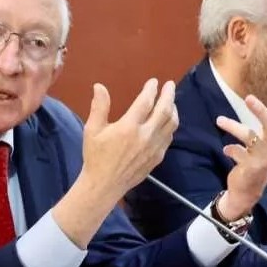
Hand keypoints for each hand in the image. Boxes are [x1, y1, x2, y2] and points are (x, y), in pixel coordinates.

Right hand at [52, 78, 177, 247]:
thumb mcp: (93, 130)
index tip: (153, 82)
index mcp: (128, 127)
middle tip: (170, 85)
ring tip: (171, 101)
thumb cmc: (96, 156)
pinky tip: (167, 122)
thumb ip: (99, 107)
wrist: (104, 184)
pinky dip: (170, 126)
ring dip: (173, 109)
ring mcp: (154, 148)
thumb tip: (99, 86)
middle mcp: (145, 136)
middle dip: (169, 95)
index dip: (151, 89)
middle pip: (164, 110)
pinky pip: (168, 138)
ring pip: (171, 124)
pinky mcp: (157, 157)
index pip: (145, 102)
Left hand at [215, 88, 266, 218]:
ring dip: (233, 126)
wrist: (248, 192)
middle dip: (260, 111)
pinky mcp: (251, 168)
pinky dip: (231, 149)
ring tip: (219, 120)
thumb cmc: (259, 163)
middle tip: (248, 98)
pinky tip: (226, 149)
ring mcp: (264, 159)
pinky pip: (239, 154)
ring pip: (250, 137)